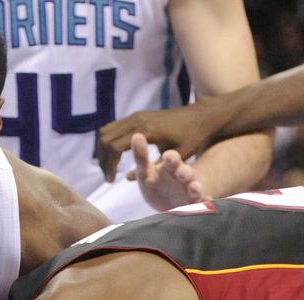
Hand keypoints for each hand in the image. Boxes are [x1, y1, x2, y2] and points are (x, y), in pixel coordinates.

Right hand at [97, 103, 215, 182]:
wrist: (200, 116)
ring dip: (103, 149)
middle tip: (107, 176)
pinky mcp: (138, 115)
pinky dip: (109, 141)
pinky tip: (115, 157)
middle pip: (105, 138)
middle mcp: (138, 120)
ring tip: (108, 168)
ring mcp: (137, 115)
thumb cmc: (192, 138)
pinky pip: (114, 127)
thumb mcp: (175, 158)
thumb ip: (152, 168)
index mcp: (146, 132)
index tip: (111, 180)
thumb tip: (127, 178)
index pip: (114, 147)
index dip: (109, 165)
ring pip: (106, 130)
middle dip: (102, 159)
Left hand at [127, 133, 208, 210]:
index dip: (171, 158)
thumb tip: (136, 135)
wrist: (169, 204)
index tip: (167, 158)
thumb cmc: (156, 184)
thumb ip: (141, 157)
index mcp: (170, 167)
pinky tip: (205, 203)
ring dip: (196, 188)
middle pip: (186, 173)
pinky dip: (204, 204)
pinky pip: (202, 204)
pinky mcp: (195, 205)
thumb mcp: (145, 172)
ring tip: (194, 188)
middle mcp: (183, 177)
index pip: (172, 159)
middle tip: (181, 174)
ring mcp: (190, 191)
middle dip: (185, 173)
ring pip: (196, 188)